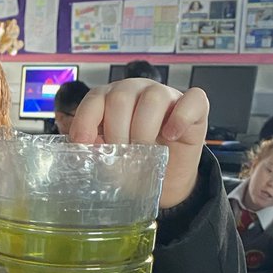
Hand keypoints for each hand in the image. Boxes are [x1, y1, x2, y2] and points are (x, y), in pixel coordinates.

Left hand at [70, 80, 208, 208]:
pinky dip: (180, 118)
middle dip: (116, 131)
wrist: (167, 180)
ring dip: (144, 129)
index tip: (83, 144)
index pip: (94, 98)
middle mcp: (137, 92)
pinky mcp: (195, 107)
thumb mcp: (108, 160)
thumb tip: (77, 155)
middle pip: (121, 97)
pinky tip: (171, 136)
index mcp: (111, 100)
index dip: (86, 120)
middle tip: (121, 155)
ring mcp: (166, 95)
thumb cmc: (135, 165)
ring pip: (153, 97)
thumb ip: (93, 152)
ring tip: (144, 152)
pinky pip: (191, 100)